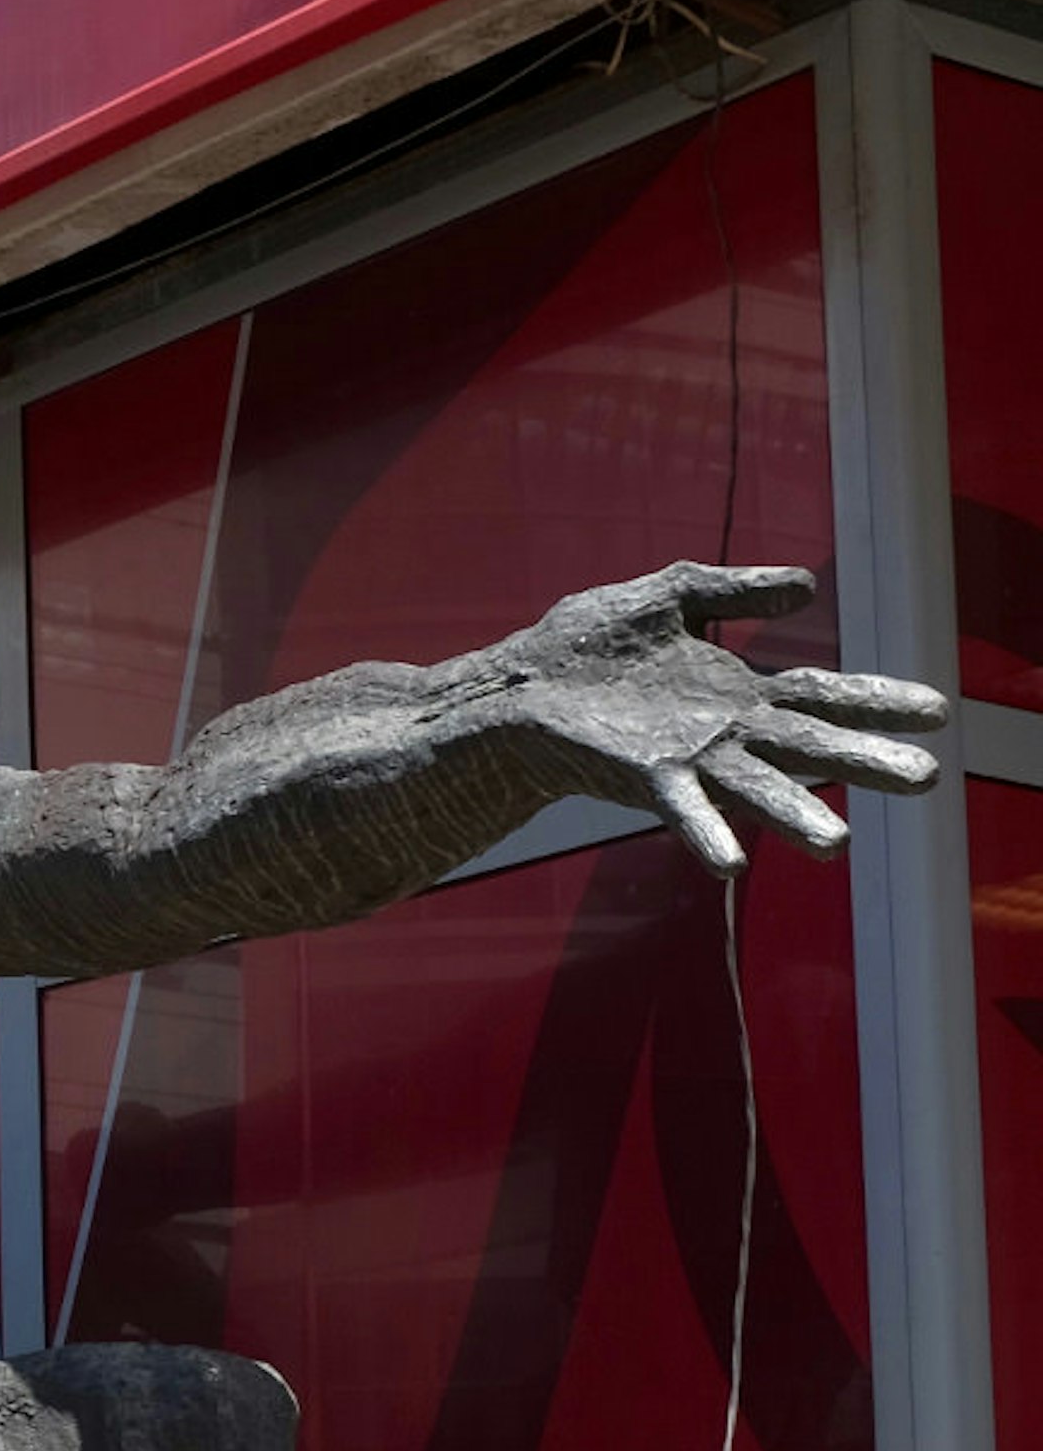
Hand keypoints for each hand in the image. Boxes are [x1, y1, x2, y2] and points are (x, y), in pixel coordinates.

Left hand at [494, 565, 944, 874]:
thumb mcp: (672, 594)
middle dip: (865, 760)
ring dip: (797, 817)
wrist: (514, 684)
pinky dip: (708, 835)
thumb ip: (736, 590)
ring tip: (840, 845)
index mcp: (735, 691)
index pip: (820, 695)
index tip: (937, 711)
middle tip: (928, 778)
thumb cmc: (585, 644)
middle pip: (807, 747)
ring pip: (756, 790)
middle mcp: (722, 732)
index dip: (876, 701)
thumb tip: (809, 587)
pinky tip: (735, 863)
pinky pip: (682, 810)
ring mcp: (685, 760)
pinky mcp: (640, 777)